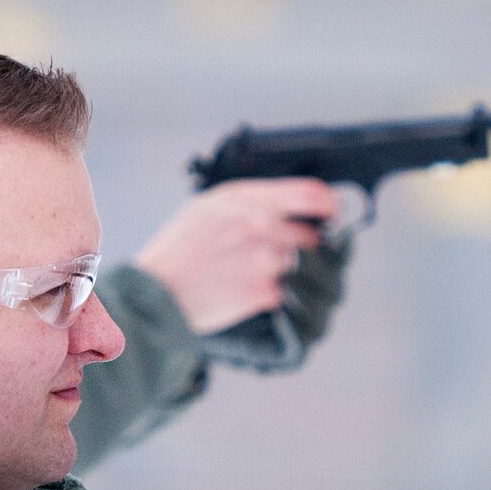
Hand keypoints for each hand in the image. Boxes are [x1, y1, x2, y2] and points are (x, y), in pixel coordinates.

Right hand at [132, 179, 339, 334]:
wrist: (158, 292)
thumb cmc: (181, 249)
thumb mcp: (211, 207)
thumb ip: (253, 202)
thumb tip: (293, 206)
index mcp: (248, 198)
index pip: (314, 194)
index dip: (330, 205)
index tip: (332, 214)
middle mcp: (261, 225)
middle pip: (312, 236)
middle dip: (306, 246)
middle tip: (286, 254)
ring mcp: (265, 260)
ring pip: (301, 265)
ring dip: (290, 273)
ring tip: (260, 274)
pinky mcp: (264, 292)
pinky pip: (287, 292)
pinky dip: (275, 295)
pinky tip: (251, 291)